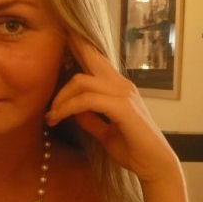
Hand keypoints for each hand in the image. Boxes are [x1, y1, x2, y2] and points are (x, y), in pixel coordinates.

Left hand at [46, 35, 179, 183]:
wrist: (155, 166)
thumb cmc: (132, 149)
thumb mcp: (104, 132)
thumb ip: (90, 118)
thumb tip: (72, 110)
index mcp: (119, 88)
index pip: (97, 60)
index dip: (80, 46)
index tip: (64, 35)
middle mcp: (122, 85)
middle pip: (89, 59)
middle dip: (67, 56)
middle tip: (47, 67)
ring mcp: (123, 94)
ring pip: (82, 82)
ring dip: (61, 99)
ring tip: (51, 116)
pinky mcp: (122, 108)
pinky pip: (87, 100)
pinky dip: (69, 108)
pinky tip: (59, 118)